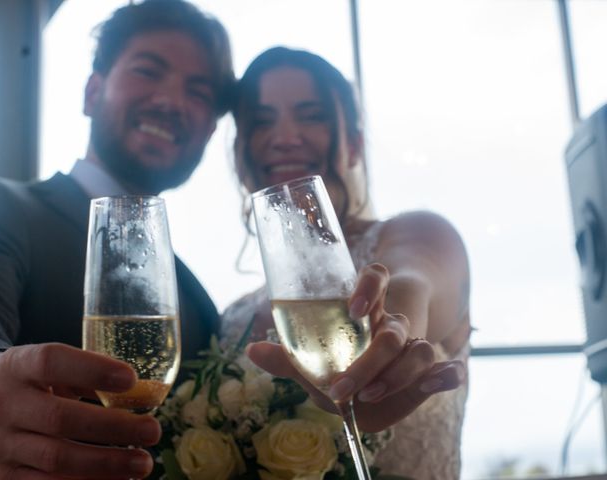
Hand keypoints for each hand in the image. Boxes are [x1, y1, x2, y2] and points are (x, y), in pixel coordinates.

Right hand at [0, 343, 160, 478]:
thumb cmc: (26, 381)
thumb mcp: (45, 364)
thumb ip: (86, 373)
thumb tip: (141, 392)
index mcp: (18, 366)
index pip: (52, 363)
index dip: (92, 370)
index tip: (131, 378)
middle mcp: (4, 405)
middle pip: (60, 418)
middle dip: (113, 427)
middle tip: (152, 430)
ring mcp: (2, 445)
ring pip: (56, 459)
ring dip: (106, 464)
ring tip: (142, 463)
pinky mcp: (4, 476)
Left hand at [246, 263, 465, 432]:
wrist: (377, 374)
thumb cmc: (343, 361)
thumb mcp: (318, 360)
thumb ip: (290, 358)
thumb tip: (251, 350)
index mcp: (367, 310)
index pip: (376, 277)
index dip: (369, 286)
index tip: (352, 308)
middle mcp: (392, 324)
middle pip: (392, 329)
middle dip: (368, 361)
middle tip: (340, 388)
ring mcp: (414, 347)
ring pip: (420, 349)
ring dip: (400, 372)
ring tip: (372, 394)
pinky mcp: (430, 372)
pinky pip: (448, 370)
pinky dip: (448, 375)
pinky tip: (443, 381)